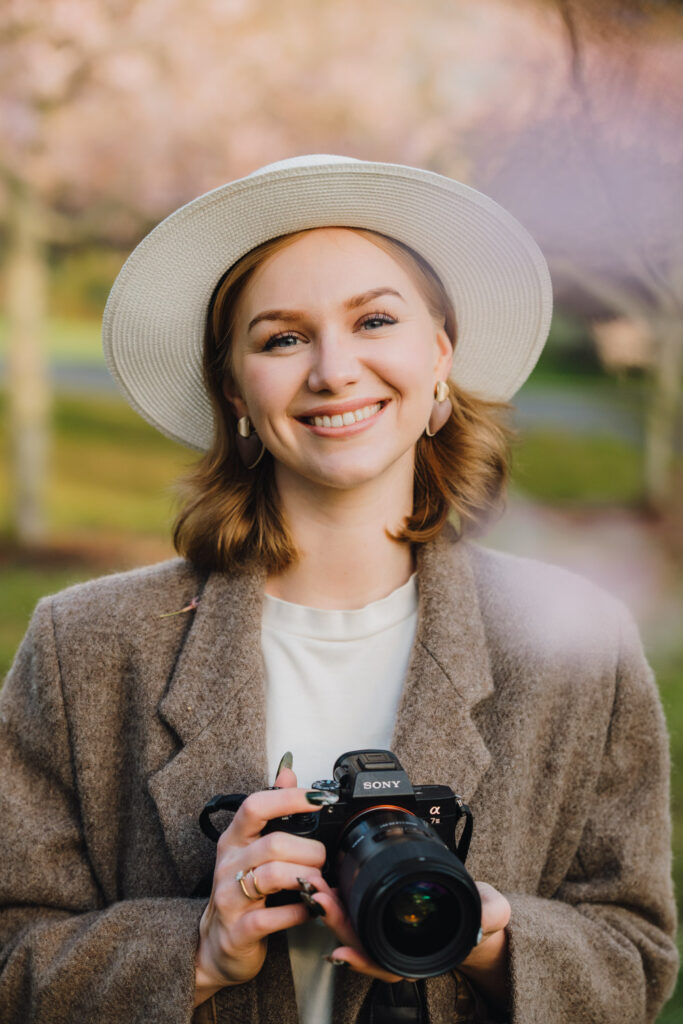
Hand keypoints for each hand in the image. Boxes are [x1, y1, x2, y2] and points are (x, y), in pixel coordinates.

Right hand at [194, 763, 334, 1005]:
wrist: (215, 946)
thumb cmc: (239, 892)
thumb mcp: (250, 847)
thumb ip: (271, 809)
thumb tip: (287, 772)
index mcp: (234, 839)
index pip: (255, 806)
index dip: (288, 799)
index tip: (319, 799)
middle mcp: (229, 864)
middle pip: (274, 843)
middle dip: (309, 851)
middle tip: (323, 860)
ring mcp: (231, 897)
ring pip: (273, 875)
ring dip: (306, 878)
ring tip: (319, 884)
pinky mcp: (239, 930)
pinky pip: (273, 916)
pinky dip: (299, 911)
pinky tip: (309, 909)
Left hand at [310, 879, 510, 1000]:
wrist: (476, 913)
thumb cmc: (480, 918)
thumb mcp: (491, 914)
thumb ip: (488, 915)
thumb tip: (483, 919)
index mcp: (419, 955)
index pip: (386, 965)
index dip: (362, 962)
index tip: (341, 952)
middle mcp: (396, 948)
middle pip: (359, 943)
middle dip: (335, 923)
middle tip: (319, 899)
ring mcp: (385, 930)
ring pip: (350, 927)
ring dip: (329, 908)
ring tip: (315, 886)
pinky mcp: (378, 911)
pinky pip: (353, 911)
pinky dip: (336, 899)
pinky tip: (325, 883)